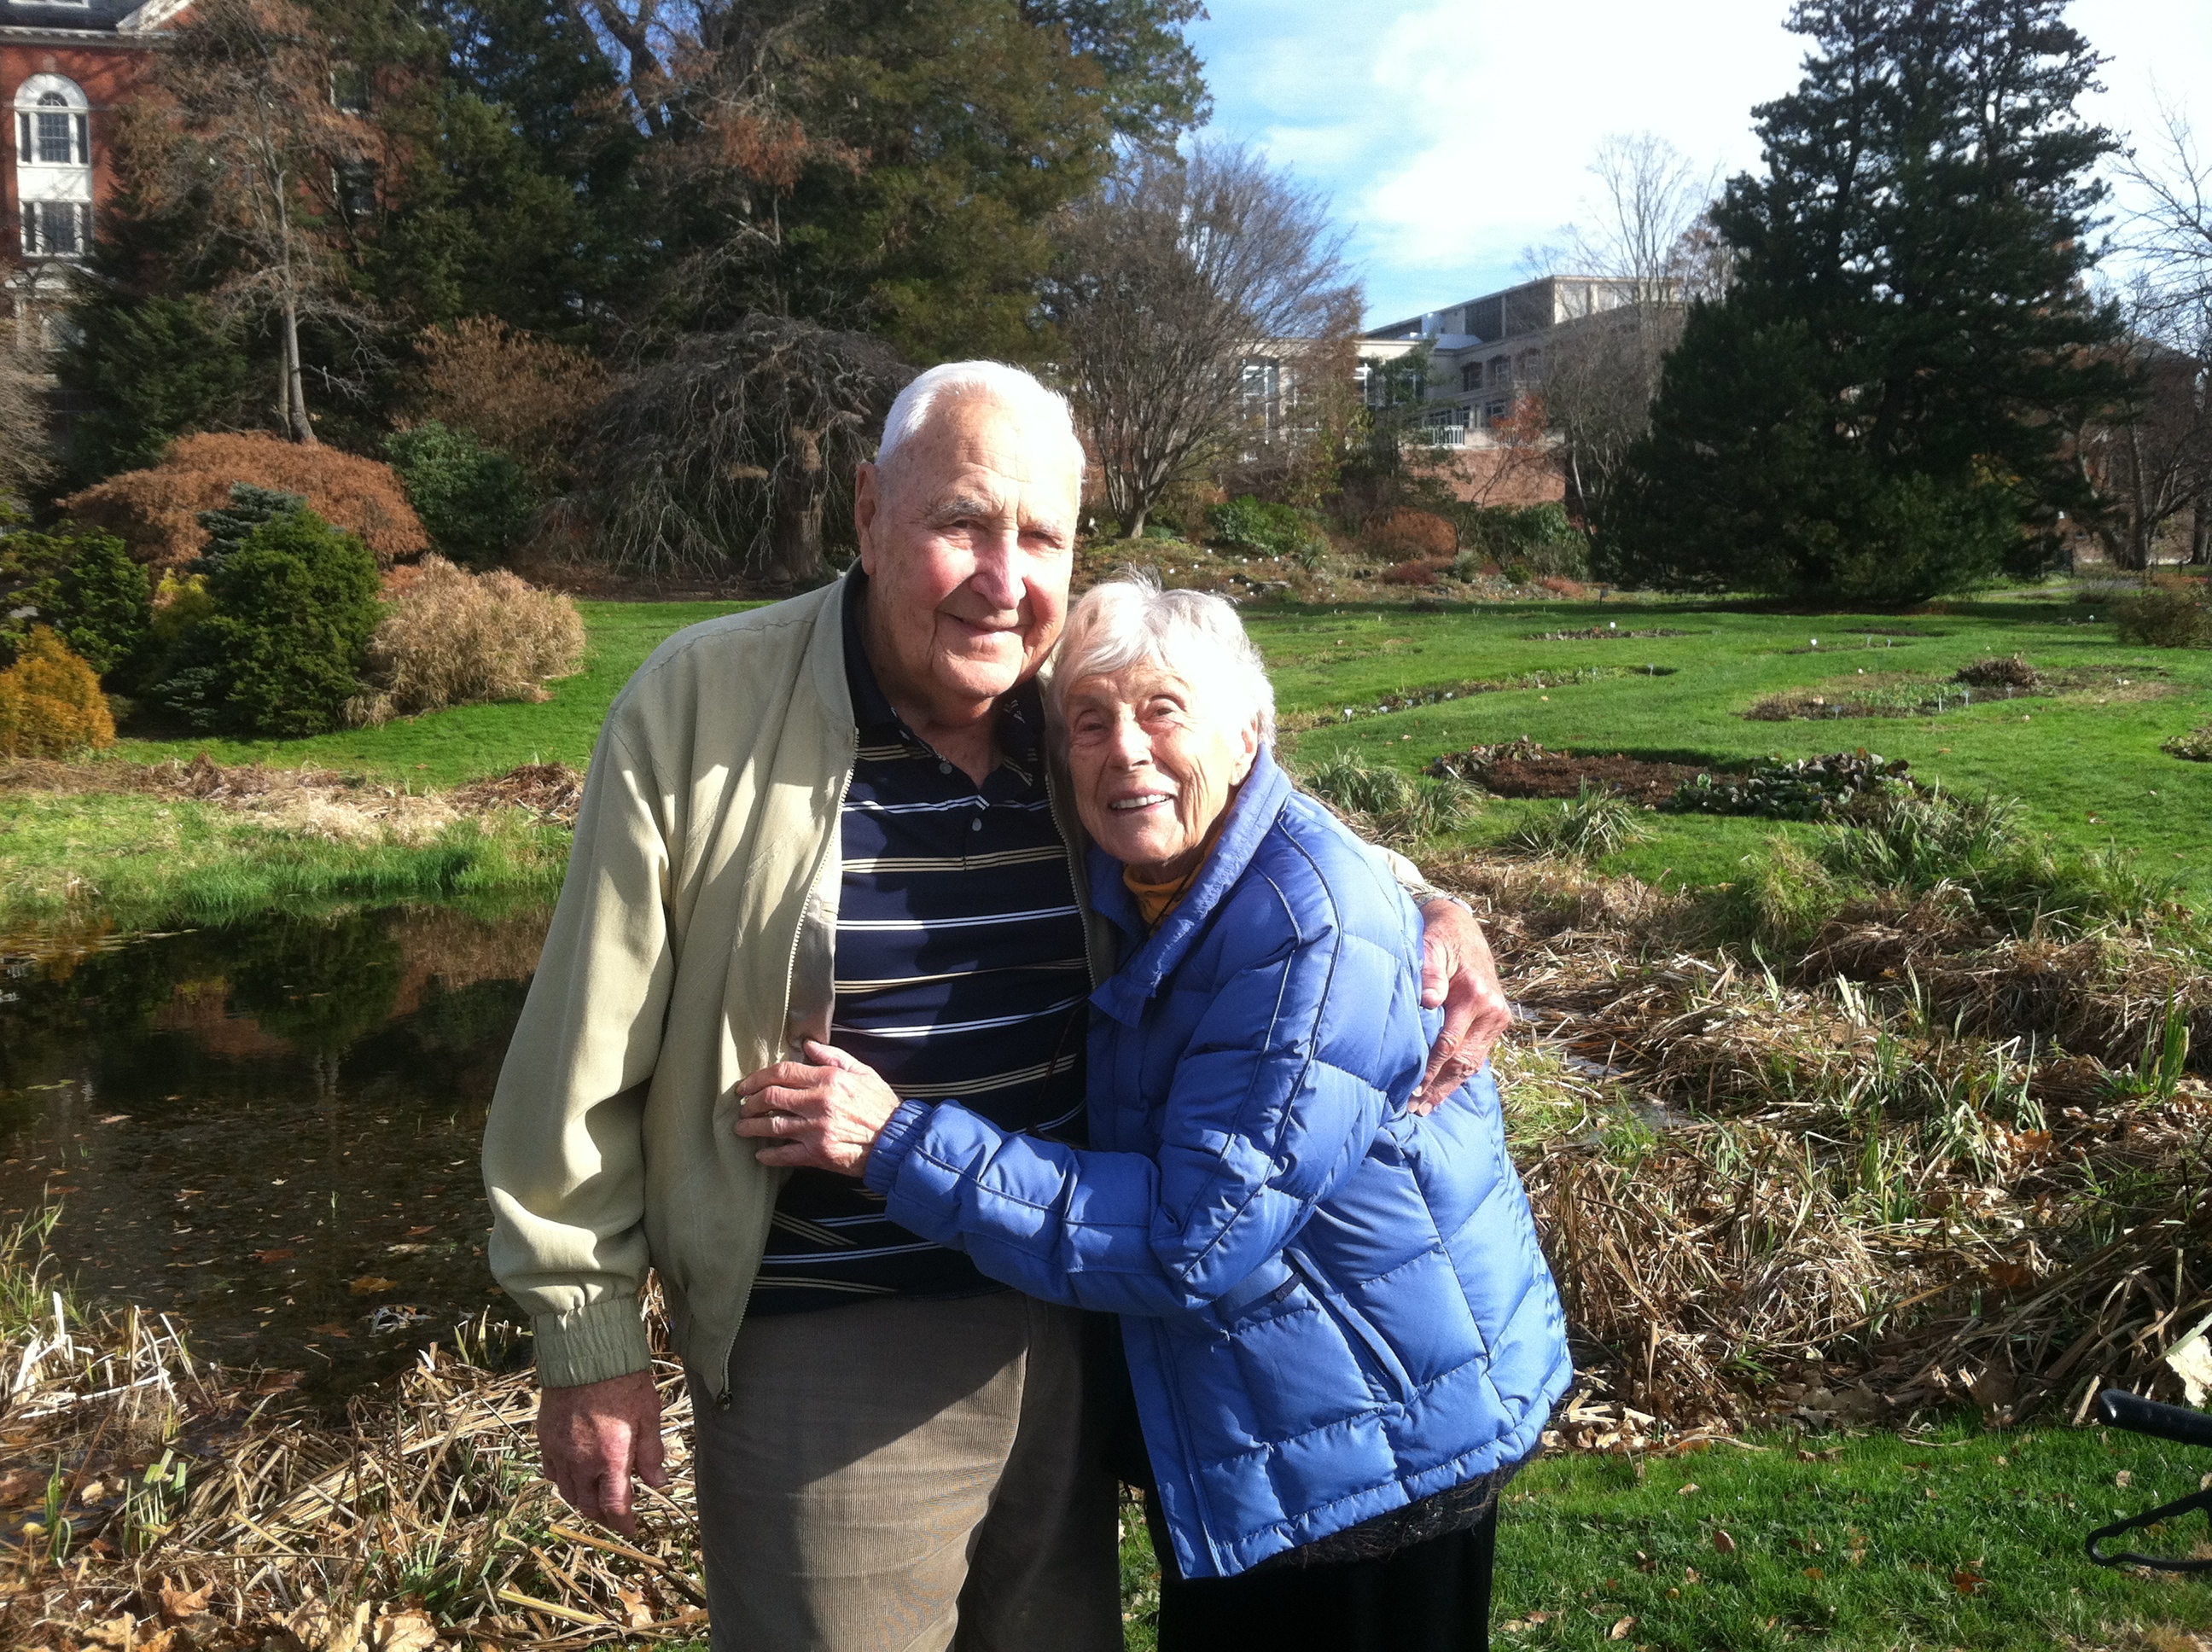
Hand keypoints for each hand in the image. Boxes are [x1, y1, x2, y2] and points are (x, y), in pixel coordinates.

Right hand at [536, 1369, 667, 1535]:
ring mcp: (560, 1453)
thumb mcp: (648, 1416)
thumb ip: (651, 1454)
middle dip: (603, 1515)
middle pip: (589, 1505)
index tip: (630, 1528)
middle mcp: (582, 1464)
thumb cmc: (622, 1384)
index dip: (623, 1523)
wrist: (584, 1358)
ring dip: (582, 1501)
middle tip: (614, 1514)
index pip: (615, 1507)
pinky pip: (550, 1473)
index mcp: (611, 1460)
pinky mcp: (545, 1440)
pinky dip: (562, 1481)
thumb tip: (658, 1483)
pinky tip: (572, 1476)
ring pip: (567, 1492)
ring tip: (594, 1498)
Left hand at [734, 1040, 904, 1173]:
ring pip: (771, 1126)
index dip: (757, 1078)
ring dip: (750, 1127)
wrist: (897, 1141)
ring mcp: (816, 1130)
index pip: (782, 1073)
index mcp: (828, 1080)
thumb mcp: (863, 1072)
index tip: (745, 1085)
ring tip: (742, 1128)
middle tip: (742, 1106)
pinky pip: (784, 1155)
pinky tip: (760, 1154)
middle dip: (749, 1102)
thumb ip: (833, 1057)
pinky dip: (768, 1155)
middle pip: (770, 1098)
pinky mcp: (818, 1154)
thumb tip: (808, 1045)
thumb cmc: (881, 1105)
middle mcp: (818, 1103)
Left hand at [1412, 898, 1510, 1113]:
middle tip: (1414, 1108)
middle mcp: (1492, 1009)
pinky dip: (1461, 1073)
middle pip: (1464, 1060)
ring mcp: (1497, 1016)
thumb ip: (1428, 971)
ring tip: (1426, 1107)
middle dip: (1438, 1086)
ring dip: (1450, 1086)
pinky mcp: (1497, 1020)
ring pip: (1473, 1062)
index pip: (1449, 1043)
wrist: (1461, 925)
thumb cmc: (1439, 935)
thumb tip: (1429, 1000)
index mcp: (1476, 994)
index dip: (1429, 1069)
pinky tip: (1443, 1089)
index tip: (1411, 1089)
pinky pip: (1478, 1053)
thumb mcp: (1430, 945)